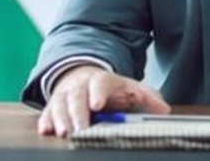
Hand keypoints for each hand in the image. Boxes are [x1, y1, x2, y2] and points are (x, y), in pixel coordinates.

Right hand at [37, 65, 170, 136]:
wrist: (84, 77)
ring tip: (63, 133)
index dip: (98, 92)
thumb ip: (147, 97)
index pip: (100, 82)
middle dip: (77, 113)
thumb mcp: (131, 89)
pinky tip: (45, 130)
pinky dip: (45, 120)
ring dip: (60, 118)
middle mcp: (80, 85)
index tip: (97, 105)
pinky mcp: (53, 105)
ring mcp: (65, 94)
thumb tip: (163, 109)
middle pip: (76, 96)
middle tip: (79, 130)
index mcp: (101, 80)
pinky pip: (47, 111)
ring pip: (59, 104)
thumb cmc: (110, 89)